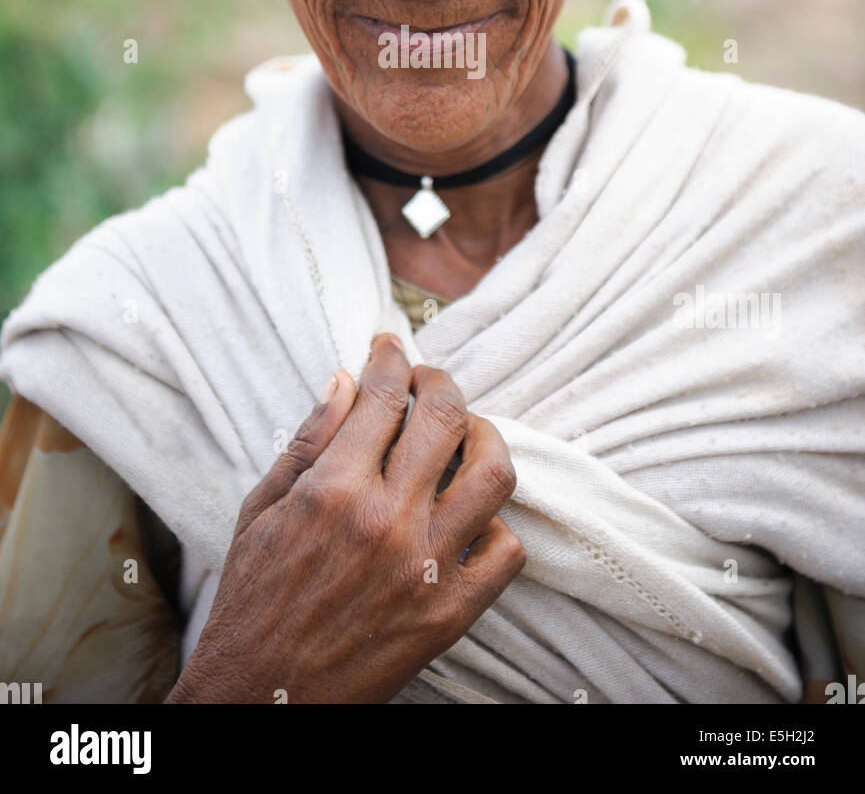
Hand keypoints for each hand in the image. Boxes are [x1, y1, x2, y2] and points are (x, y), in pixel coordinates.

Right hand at [166, 334, 524, 702]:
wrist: (262, 701)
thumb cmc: (252, 602)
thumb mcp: (259, 510)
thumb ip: (307, 441)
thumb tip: (344, 380)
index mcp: (333, 491)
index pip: (384, 396)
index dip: (391, 359)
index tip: (390, 348)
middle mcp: (387, 522)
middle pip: (446, 418)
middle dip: (439, 382)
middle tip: (427, 382)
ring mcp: (426, 568)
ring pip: (494, 474)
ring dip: (485, 437)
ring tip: (466, 433)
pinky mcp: (451, 613)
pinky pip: (506, 550)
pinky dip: (495, 522)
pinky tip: (469, 514)